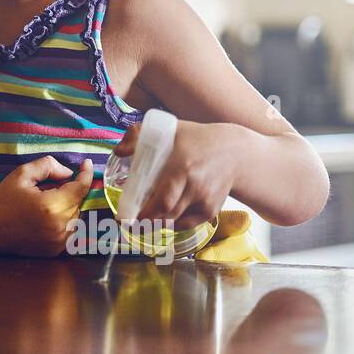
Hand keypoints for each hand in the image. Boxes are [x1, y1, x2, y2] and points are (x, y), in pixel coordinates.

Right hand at [0, 156, 95, 256]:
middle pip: (78, 203)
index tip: (87, 164)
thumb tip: (69, 173)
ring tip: (44, 203)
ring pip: (76, 217)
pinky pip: (69, 232)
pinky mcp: (54, 251)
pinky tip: (45, 217)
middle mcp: (59, 226)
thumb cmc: (3, 199)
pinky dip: (63, 222)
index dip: (86, 174)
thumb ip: (48, 166)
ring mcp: (58, 242)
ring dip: (67, 207)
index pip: (81, 188)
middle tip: (48, 187)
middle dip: (69, 191)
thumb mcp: (22, 174)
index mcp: (52, 206)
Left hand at [114, 120, 243, 229]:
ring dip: (156, 222)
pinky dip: (172, 223)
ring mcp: (206, 201)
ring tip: (142, 218)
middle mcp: (196, 187)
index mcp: (183, 168)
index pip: (163, 200)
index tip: (124, 218)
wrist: (235, 151)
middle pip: (167, 214)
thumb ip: (139, 134)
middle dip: (145, 221)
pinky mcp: (211, 210)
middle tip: (128, 221)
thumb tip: (119, 152)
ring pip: (175, 220)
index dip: (144, 214)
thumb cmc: (196, 139)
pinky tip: (163, 217)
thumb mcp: (170, 129)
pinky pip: (187, 224)